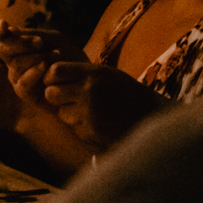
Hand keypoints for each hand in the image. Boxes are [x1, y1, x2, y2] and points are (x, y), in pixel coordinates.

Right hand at [0, 18, 81, 83]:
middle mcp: (13, 61)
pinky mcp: (25, 94)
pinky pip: (22, 84)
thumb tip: (8, 30)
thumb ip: (32, 34)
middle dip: (21, 43)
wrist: (86, 80)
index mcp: (17, 44)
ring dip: (36, 58)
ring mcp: (17, 77)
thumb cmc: (70, 57)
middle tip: (40, 42)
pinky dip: (34, 73)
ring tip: (56, 55)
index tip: (4, 25)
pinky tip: (47, 68)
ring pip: (15, 65)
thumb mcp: (54, 40)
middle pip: (3, 48)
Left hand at [31, 61, 162, 147]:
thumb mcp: (107, 74)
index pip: (55, 71)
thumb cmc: (127, 93)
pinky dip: (84, 129)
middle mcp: (90, 90)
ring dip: (71, 115)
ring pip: (62, 114)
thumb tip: (48, 73)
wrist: (154, 117)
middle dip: (56, 98)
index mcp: (93, 73)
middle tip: (70, 100)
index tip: (57, 82)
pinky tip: (100, 125)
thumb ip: (80, 72)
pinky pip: (76, 130)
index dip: (51, 78)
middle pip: (51, 93)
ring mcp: (91, 112)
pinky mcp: (94, 131)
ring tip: (91, 113)